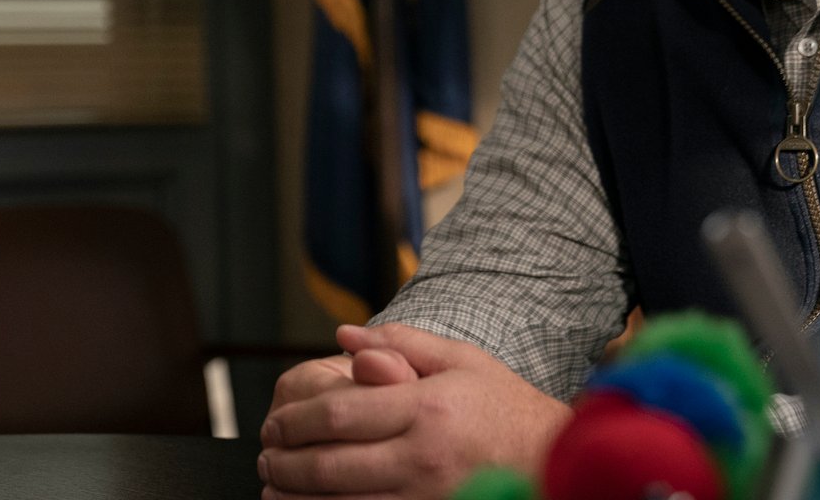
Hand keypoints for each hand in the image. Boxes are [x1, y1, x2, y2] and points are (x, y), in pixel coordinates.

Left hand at [258, 323, 570, 499]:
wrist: (553, 460)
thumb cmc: (505, 409)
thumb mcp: (461, 361)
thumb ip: (400, 343)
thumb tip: (346, 336)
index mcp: (426, 409)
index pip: (339, 415)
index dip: (296, 421)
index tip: (275, 423)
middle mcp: (423, 458)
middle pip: (330, 464)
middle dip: (286, 461)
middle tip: (266, 454)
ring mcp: (425, 498)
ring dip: (297, 496)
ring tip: (275, 483)